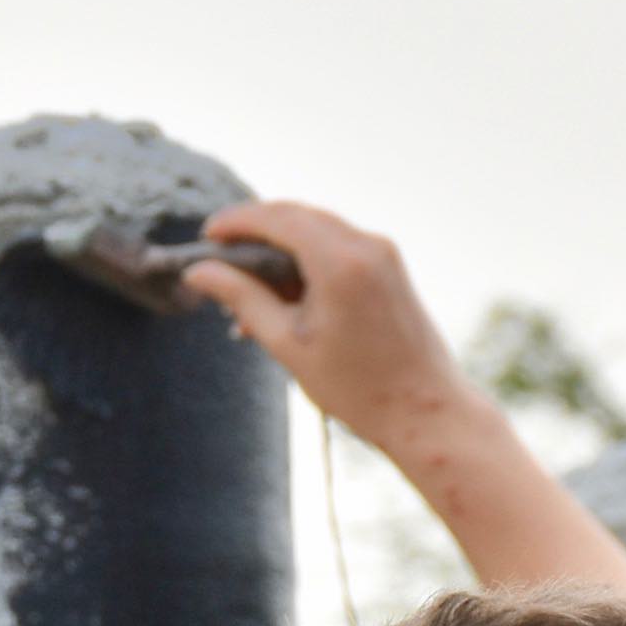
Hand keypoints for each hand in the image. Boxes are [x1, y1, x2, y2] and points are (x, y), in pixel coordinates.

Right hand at [190, 200, 502, 466]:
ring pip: (318, 228)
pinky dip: (307, 259)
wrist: (426, 410)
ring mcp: (383, 253)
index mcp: (341, 263)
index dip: (237, 221)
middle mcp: (367, 246)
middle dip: (256, 230)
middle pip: (298, 215)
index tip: (207, 235)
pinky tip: (284, 297)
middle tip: (220, 257)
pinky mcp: (391, 266)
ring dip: (280, 247)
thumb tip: (198, 272)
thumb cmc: (357, 388)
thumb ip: (243, 299)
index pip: (278, 218)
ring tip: (249, 291)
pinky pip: (339, 246)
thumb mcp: (288, 344)